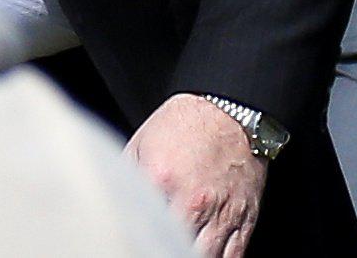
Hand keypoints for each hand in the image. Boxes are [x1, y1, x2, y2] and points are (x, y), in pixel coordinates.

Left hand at [127, 95, 265, 257]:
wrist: (229, 112)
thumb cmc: (182, 126)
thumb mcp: (140, 144)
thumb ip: (125, 176)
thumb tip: (113, 201)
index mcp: (160, 180)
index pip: (142, 225)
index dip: (137, 234)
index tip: (134, 236)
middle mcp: (192, 202)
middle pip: (175, 246)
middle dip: (162, 248)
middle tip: (155, 245)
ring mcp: (220, 214)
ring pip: (205, 257)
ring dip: (189, 254)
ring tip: (177, 249)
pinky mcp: (243, 220)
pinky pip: (233, 257)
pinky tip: (203, 254)